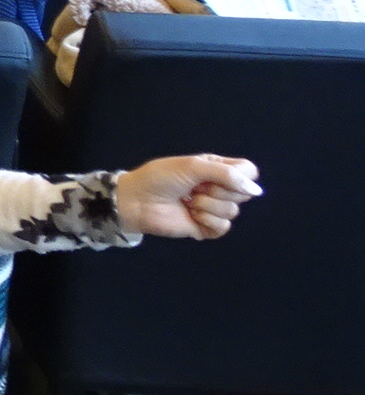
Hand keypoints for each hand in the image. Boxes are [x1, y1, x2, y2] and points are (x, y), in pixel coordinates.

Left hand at [115, 154, 260, 239]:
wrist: (138, 200)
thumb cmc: (160, 178)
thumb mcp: (192, 166)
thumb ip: (226, 174)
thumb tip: (256, 190)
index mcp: (216, 169)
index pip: (248, 171)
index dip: (240, 176)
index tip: (218, 175)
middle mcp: (218, 188)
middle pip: (244, 192)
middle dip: (218, 190)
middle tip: (195, 187)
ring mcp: (213, 209)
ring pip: (232, 211)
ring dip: (207, 205)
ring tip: (188, 201)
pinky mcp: (207, 227)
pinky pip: (224, 227)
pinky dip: (206, 220)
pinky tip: (191, 215)